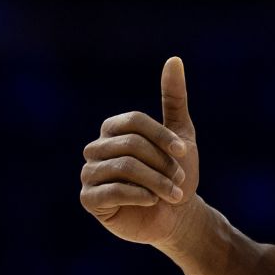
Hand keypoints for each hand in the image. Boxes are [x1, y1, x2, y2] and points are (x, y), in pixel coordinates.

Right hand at [80, 57, 199, 245]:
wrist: (177, 215)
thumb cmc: (177, 172)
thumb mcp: (181, 133)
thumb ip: (174, 97)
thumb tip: (174, 59)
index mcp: (114, 129)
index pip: (134, 122)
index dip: (162, 136)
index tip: (185, 151)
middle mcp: (97, 148)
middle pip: (131, 145)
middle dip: (162, 163)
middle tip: (179, 180)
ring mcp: (90, 174)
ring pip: (123, 168)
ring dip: (156, 181)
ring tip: (174, 193)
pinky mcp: (89, 199)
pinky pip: (111, 191)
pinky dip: (139, 195)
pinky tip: (153, 201)